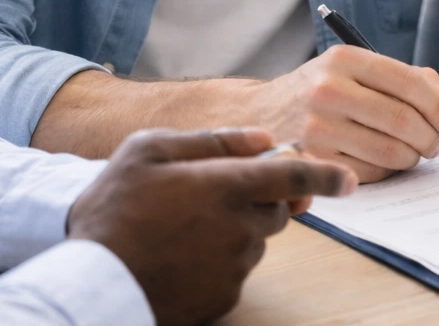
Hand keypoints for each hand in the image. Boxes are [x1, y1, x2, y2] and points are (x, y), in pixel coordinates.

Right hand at [67, 127, 355, 325]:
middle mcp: (239, 229)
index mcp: (227, 186)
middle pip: (276, 210)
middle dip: (261, 198)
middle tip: (215, 194)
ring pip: (255, 241)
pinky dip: (220, 260)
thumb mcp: (149, 149)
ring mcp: (234, 268)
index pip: (295, 176)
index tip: (347, 179)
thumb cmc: (114, 206)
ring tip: (183, 226)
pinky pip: (236, 272)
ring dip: (236, 229)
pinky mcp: (223, 298)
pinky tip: (182, 254)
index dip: (326, 175)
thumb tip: (263, 139)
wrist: (91, 278)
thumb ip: (212, 140)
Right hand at [246, 45, 438, 182]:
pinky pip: (369, 173)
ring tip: (411, 153)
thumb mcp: (351, 70)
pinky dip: (385, 171)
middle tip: (436, 144)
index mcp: (344, 60)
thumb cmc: (316, 93)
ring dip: (411, 157)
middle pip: (404, 121)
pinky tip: (381, 162)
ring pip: (390, 151)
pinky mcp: (313, 161)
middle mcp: (328, 90)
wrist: (255, 116)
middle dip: (431, 137)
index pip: (409, 83)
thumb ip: (402, 79)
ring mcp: (317, 128)